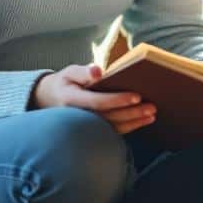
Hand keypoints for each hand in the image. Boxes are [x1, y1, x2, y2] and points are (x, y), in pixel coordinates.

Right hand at [30, 64, 154, 133]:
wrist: (50, 101)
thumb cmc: (65, 83)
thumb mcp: (69, 72)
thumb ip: (84, 72)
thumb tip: (99, 71)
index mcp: (72, 100)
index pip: (98, 102)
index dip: (118, 100)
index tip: (136, 96)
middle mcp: (79, 118)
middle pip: (109, 117)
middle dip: (132, 113)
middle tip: (152, 107)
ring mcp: (86, 127)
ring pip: (113, 127)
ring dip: (134, 122)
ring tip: (152, 114)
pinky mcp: (93, 131)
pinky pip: (113, 131)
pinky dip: (130, 127)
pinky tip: (144, 121)